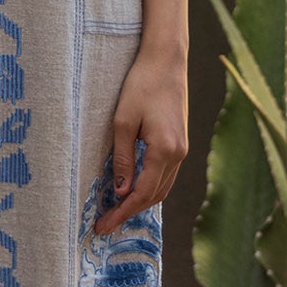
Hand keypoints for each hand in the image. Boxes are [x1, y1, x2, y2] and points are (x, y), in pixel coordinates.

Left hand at [93, 44, 186, 234]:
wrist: (166, 60)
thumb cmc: (141, 85)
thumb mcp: (123, 122)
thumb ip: (122, 159)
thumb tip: (120, 191)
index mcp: (165, 150)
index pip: (142, 193)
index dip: (122, 212)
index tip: (103, 226)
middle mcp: (178, 154)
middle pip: (155, 196)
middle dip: (130, 212)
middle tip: (106, 224)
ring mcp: (182, 149)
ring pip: (163, 188)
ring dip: (141, 202)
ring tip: (117, 212)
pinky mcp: (180, 142)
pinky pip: (166, 175)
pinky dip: (150, 188)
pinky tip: (133, 190)